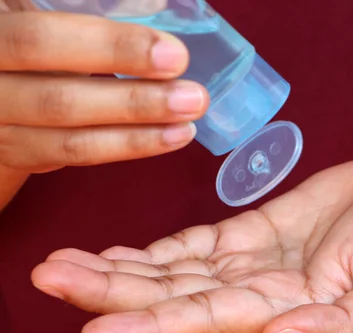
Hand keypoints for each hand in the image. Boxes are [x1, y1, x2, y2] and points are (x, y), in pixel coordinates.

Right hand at [0, 7, 207, 172]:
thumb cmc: (19, 43)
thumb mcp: (32, 15)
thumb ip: (74, 12)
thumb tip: (158, 8)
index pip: (41, 40)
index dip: (110, 48)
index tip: (173, 53)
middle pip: (59, 98)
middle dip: (134, 99)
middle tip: (193, 95)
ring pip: (72, 137)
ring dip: (139, 129)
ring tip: (190, 115)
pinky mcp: (16, 153)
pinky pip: (76, 155)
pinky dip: (128, 146)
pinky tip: (170, 136)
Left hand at [32, 159, 352, 332]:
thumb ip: (346, 330)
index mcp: (291, 315)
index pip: (210, 323)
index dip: (155, 326)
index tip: (98, 329)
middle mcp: (260, 295)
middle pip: (175, 297)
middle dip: (114, 293)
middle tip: (52, 280)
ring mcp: (253, 261)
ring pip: (174, 270)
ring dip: (120, 270)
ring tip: (64, 266)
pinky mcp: (253, 230)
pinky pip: (193, 242)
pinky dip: (153, 249)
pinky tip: (114, 253)